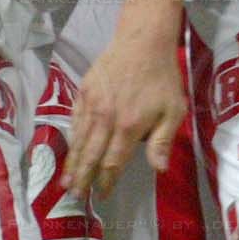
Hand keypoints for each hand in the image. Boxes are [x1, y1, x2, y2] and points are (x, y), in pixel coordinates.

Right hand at [62, 12, 186, 200]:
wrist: (143, 41)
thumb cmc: (162, 78)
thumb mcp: (174, 110)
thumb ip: (163, 141)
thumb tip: (159, 170)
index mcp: (128, 127)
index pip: (112, 163)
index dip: (106, 182)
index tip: (102, 196)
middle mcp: (106, 119)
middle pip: (90, 156)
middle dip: (82, 179)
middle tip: (74, 197)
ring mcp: (91, 104)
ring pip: (78, 140)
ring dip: (72, 162)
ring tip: (65, 181)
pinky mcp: (83, 91)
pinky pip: (74, 120)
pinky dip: (71, 137)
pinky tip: (70, 148)